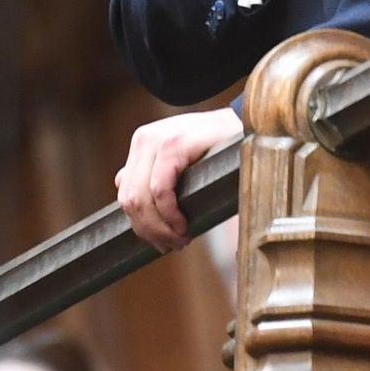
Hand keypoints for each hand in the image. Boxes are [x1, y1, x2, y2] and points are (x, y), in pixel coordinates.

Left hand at [115, 106, 241, 250]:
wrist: (244, 125)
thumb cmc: (217, 146)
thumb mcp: (180, 159)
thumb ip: (153, 172)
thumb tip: (124, 191)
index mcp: (142, 144)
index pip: (126, 194)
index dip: (141, 225)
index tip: (162, 242)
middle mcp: (144, 139)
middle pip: (130, 199)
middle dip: (150, 231)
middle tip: (173, 245)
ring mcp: (157, 140)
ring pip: (141, 198)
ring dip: (159, 228)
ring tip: (181, 239)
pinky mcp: (174, 144)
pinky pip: (160, 190)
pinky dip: (169, 214)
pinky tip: (183, 224)